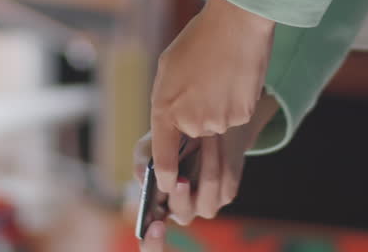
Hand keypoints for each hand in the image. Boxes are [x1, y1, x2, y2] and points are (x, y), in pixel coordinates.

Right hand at [135, 96, 279, 250]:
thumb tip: (145, 183)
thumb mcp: (147, 148)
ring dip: (207, 169)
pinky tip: (215, 139)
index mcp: (156, 206)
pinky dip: (220, 162)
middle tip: (181, 180)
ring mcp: (204, 205)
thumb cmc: (165, 141)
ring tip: (204, 141)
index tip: (155, 228)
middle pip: (182, 215)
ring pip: (207, 203)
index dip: (151, 243)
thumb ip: (142, 165)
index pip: (149, 241)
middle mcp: (181, 210)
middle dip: (181, 197)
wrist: (201, 126)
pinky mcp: (225, 194)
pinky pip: (225, 188)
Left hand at [149, 0, 274, 192]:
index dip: (165, 176)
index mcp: (166, 108)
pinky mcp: (242, 116)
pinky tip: (235, 78)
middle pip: (195, 134)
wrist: (236, 22)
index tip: (167, 186)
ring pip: (217, 125)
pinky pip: (236, 117)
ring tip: (220, 75)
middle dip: (198, 115)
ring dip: (219, 106)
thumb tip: (173, 118)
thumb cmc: (200, 38)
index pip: (162, 155)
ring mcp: (218, 121)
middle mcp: (191, 121)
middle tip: (204, 83)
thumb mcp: (169, 66)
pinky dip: (236, 102)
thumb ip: (167, 98)